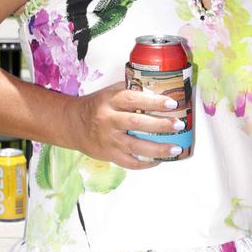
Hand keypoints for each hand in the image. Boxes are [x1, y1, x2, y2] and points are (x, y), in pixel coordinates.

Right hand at [65, 82, 185, 169]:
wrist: (72, 124)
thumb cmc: (97, 106)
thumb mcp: (111, 92)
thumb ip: (132, 90)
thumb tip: (161, 88)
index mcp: (110, 101)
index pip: (133, 99)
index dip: (153, 102)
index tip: (172, 104)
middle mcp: (108, 120)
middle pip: (137, 123)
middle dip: (160, 125)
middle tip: (178, 125)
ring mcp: (108, 140)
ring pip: (135, 146)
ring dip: (158, 149)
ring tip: (175, 148)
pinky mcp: (108, 155)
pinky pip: (129, 163)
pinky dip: (145, 163)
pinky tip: (159, 159)